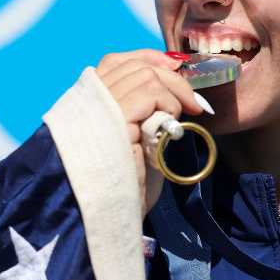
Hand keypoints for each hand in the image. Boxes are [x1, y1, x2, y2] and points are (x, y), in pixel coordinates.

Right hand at [95, 49, 203, 217]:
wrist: (104, 220)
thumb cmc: (121, 189)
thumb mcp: (134, 145)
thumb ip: (143, 117)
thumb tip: (172, 95)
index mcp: (85, 105)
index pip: (115, 62)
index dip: (148, 59)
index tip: (176, 71)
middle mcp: (86, 101)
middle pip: (133, 64)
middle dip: (170, 75)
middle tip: (193, 101)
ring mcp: (98, 108)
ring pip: (145, 74)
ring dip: (173, 91)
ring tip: (182, 116)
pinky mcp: (114, 119)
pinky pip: (150, 91)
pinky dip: (169, 102)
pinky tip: (172, 124)